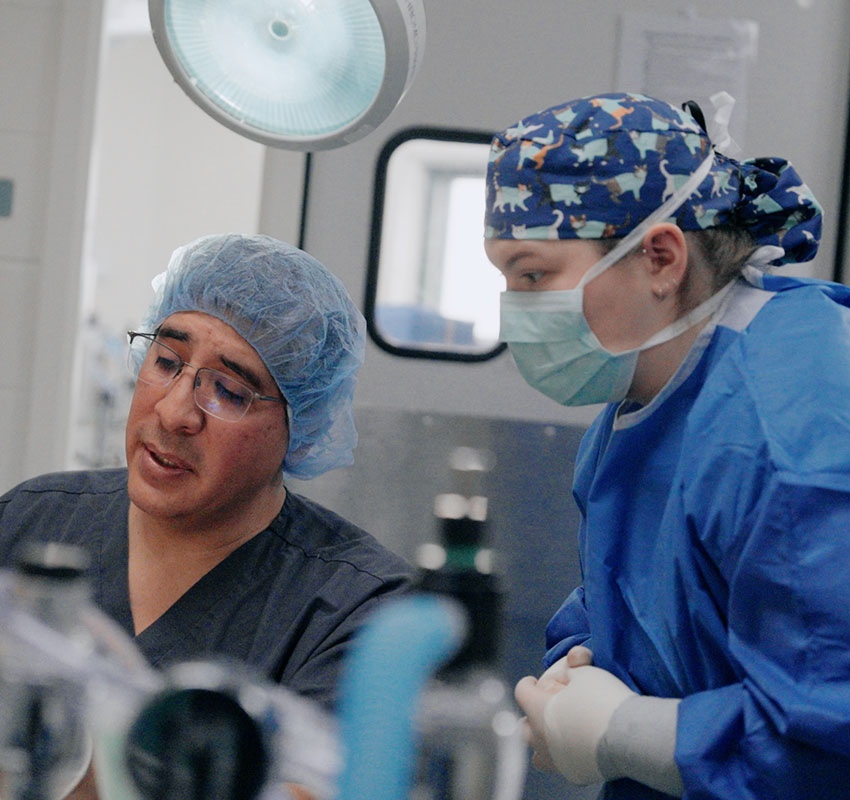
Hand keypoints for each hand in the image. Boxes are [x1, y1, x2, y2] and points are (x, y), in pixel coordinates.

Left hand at [515, 655, 633, 784]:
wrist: (627, 737)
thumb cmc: (603, 699)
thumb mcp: (586, 671)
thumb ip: (573, 665)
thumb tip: (573, 660)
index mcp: (537, 709)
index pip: (521, 692)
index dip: (528, 684)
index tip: (534, 682)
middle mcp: (539, 737)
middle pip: (525, 724)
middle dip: (533, 713)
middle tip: (548, 706)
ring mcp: (554, 759)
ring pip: (537, 750)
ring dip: (542, 739)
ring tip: (554, 731)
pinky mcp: (572, 773)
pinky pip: (558, 765)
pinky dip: (560, 756)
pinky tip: (573, 748)